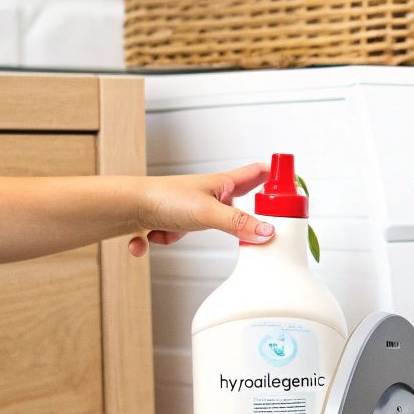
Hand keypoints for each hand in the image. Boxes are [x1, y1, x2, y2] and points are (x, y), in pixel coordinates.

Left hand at [127, 163, 274, 256]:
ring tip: (171, 232)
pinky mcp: (172, 222)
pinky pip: (175, 236)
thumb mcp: (208, 212)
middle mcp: (208, 194)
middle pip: (238, 203)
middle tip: (260, 223)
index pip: (257, 173)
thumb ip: (238, 224)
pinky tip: (152, 238)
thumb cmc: (161, 198)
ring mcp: (191, 209)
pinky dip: (162, 240)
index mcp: (222, 184)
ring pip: (205, 226)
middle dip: (245, 216)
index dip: (275, 175)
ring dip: (187, 234)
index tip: (291, 181)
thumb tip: (268, 232)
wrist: (122, 206)